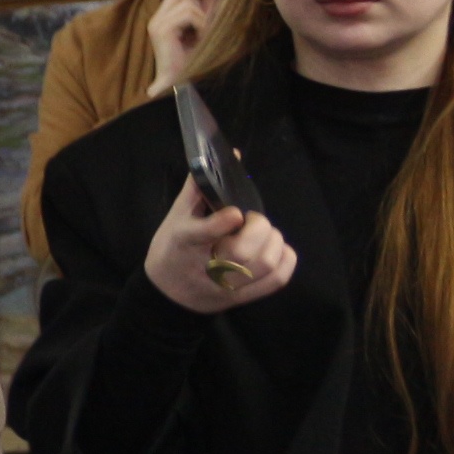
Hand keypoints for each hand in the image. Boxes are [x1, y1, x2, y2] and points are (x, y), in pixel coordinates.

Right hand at [141, 179, 297, 313]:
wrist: (167, 294)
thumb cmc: (171, 249)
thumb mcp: (176, 217)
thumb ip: (200, 186)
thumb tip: (231, 156)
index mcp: (182, 243)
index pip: (202, 235)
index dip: (223, 223)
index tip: (236, 213)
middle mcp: (204, 268)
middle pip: (241, 252)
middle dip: (259, 229)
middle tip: (254, 220)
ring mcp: (224, 286)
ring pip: (263, 266)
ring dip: (274, 242)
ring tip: (266, 234)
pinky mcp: (240, 298)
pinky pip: (275, 281)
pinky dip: (286, 260)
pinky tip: (277, 248)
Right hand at [144, 0, 214, 95]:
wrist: (178, 85)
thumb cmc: (192, 61)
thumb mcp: (199, 30)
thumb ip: (201, 12)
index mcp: (162, 18)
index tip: (212, 9)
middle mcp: (156, 18)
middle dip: (201, 2)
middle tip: (210, 21)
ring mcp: (157, 24)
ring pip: (187, 2)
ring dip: (203, 17)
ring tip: (204, 34)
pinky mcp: (162, 30)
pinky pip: (189, 13)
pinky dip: (201, 24)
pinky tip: (201, 39)